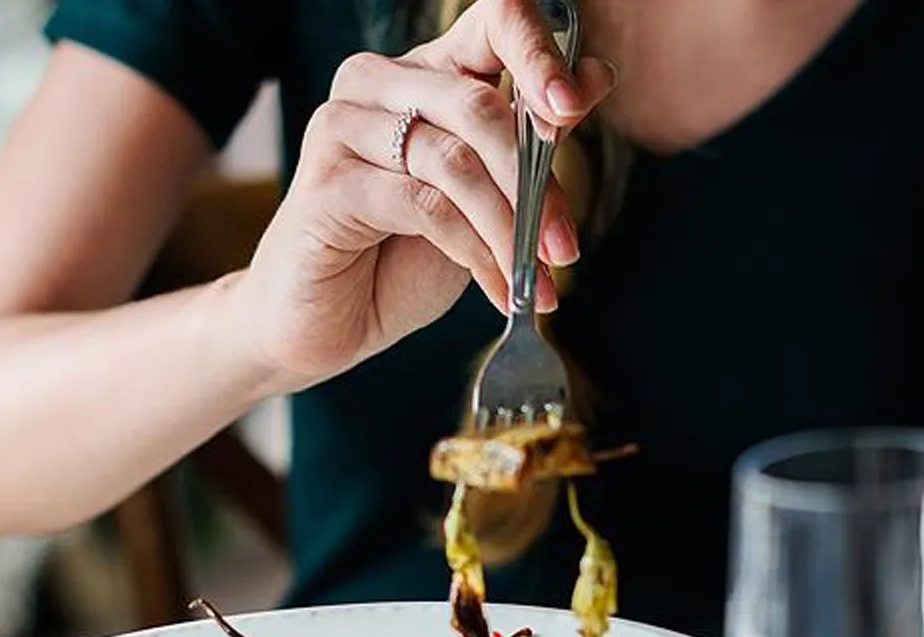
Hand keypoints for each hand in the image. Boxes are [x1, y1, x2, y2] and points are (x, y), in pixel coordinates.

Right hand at [234, 0, 616, 389]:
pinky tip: (498, 289)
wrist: (330, 320)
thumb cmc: (407, 253)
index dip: (539, 55)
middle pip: (479, 106)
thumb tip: (597, 76)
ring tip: (536, 280)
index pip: (492, 22)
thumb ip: (533, 139)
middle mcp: (379, 82)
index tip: (573, 108)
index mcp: (427, 71)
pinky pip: (423, 206)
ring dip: (509, 229)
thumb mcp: (488, 195)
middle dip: (536, 184)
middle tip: (564, 248)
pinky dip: (475, 253)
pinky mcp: (327, 183)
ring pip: (455, 162)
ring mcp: (343, 126)